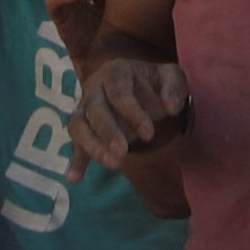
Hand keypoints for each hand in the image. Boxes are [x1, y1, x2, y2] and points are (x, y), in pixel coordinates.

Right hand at [72, 54, 191, 175]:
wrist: (142, 87)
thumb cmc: (157, 82)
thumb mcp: (172, 76)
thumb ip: (174, 88)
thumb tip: (171, 107)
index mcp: (116, 71)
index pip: (119, 92)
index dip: (132, 112)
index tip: (149, 134)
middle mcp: (95, 87)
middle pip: (95, 109)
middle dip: (108, 132)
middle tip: (121, 154)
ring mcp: (85, 107)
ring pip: (79, 125)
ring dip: (92, 146)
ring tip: (111, 164)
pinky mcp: (84, 128)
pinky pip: (76, 143)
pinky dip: (76, 160)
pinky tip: (74, 178)